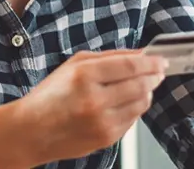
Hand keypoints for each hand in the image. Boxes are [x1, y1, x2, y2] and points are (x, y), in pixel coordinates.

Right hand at [14, 49, 167, 165]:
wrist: (32, 130)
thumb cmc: (51, 94)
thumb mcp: (74, 64)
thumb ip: (108, 57)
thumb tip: (139, 54)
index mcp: (84, 75)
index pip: (129, 65)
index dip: (150, 62)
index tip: (161, 59)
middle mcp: (94, 99)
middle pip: (140, 85)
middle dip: (154, 76)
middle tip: (158, 71)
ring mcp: (101, 122)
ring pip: (141, 104)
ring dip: (148, 92)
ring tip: (144, 85)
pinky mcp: (106, 139)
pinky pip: (132, 120)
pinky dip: (135, 108)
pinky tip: (127, 101)